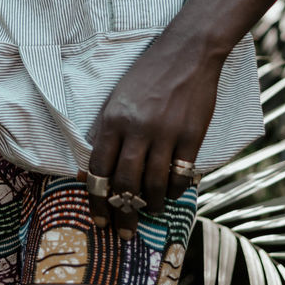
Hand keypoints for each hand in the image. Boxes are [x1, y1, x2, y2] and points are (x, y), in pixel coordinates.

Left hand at [85, 31, 220, 237]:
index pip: (99, 169)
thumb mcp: (119, 97)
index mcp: (114, 118)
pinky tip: (170, 193)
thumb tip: (93, 170)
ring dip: (149, 205)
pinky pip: (179, 175)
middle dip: (122, 213)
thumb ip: (107, 131)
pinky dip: (174, 191)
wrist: (188, 53)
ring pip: (153, 185)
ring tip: (148, 211)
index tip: (99, 220)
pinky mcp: (191, 136)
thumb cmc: (149, 74)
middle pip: (125, 184)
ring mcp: (166, 133)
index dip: (97, 200)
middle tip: (124, 232)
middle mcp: (137, 128)